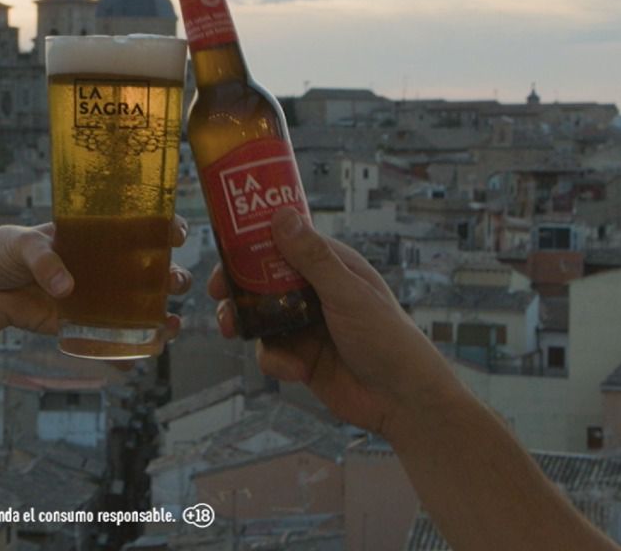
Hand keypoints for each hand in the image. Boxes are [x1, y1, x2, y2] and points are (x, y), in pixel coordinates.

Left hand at [0, 216, 191, 347]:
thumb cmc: (4, 251)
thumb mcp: (22, 244)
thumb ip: (44, 260)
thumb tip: (65, 287)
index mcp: (95, 233)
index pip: (140, 226)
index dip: (165, 228)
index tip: (175, 234)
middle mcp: (104, 263)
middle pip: (151, 269)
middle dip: (173, 276)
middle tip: (174, 282)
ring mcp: (97, 295)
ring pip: (140, 305)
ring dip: (162, 314)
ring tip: (172, 324)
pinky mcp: (82, 323)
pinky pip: (111, 337)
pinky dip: (128, 350)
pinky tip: (142, 355)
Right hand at [210, 207, 462, 440]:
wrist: (402, 402)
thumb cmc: (388, 340)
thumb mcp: (347, 294)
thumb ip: (313, 258)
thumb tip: (282, 217)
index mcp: (331, 267)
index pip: (285, 243)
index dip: (253, 244)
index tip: (226, 248)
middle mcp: (316, 292)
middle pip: (263, 280)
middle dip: (237, 287)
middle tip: (218, 293)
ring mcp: (306, 325)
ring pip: (260, 317)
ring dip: (246, 324)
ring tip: (232, 331)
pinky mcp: (301, 356)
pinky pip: (270, 352)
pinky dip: (275, 361)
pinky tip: (295, 370)